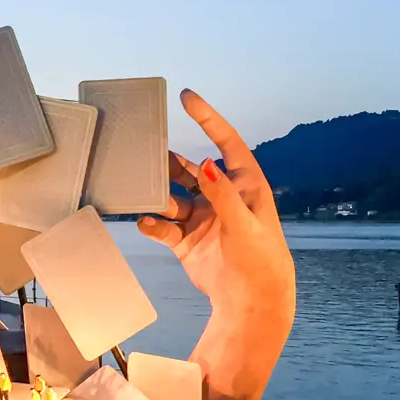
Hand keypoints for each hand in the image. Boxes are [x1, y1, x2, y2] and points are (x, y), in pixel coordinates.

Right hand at [137, 89, 294, 399]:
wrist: (251, 302)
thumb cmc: (260, 259)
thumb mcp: (243, 224)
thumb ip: (222, 194)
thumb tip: (206, 161)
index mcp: (244, 185)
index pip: (226, 142)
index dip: (208, 118)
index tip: (187, 97)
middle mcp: (221, 197)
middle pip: (190, 168)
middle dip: (169, 160)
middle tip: (144, 147)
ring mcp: (202, 218)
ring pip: (172, 196)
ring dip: (157, 193)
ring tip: (139, 188)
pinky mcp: (187, 240)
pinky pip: (163, 225)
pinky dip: (152, 223)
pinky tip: (145, 222)